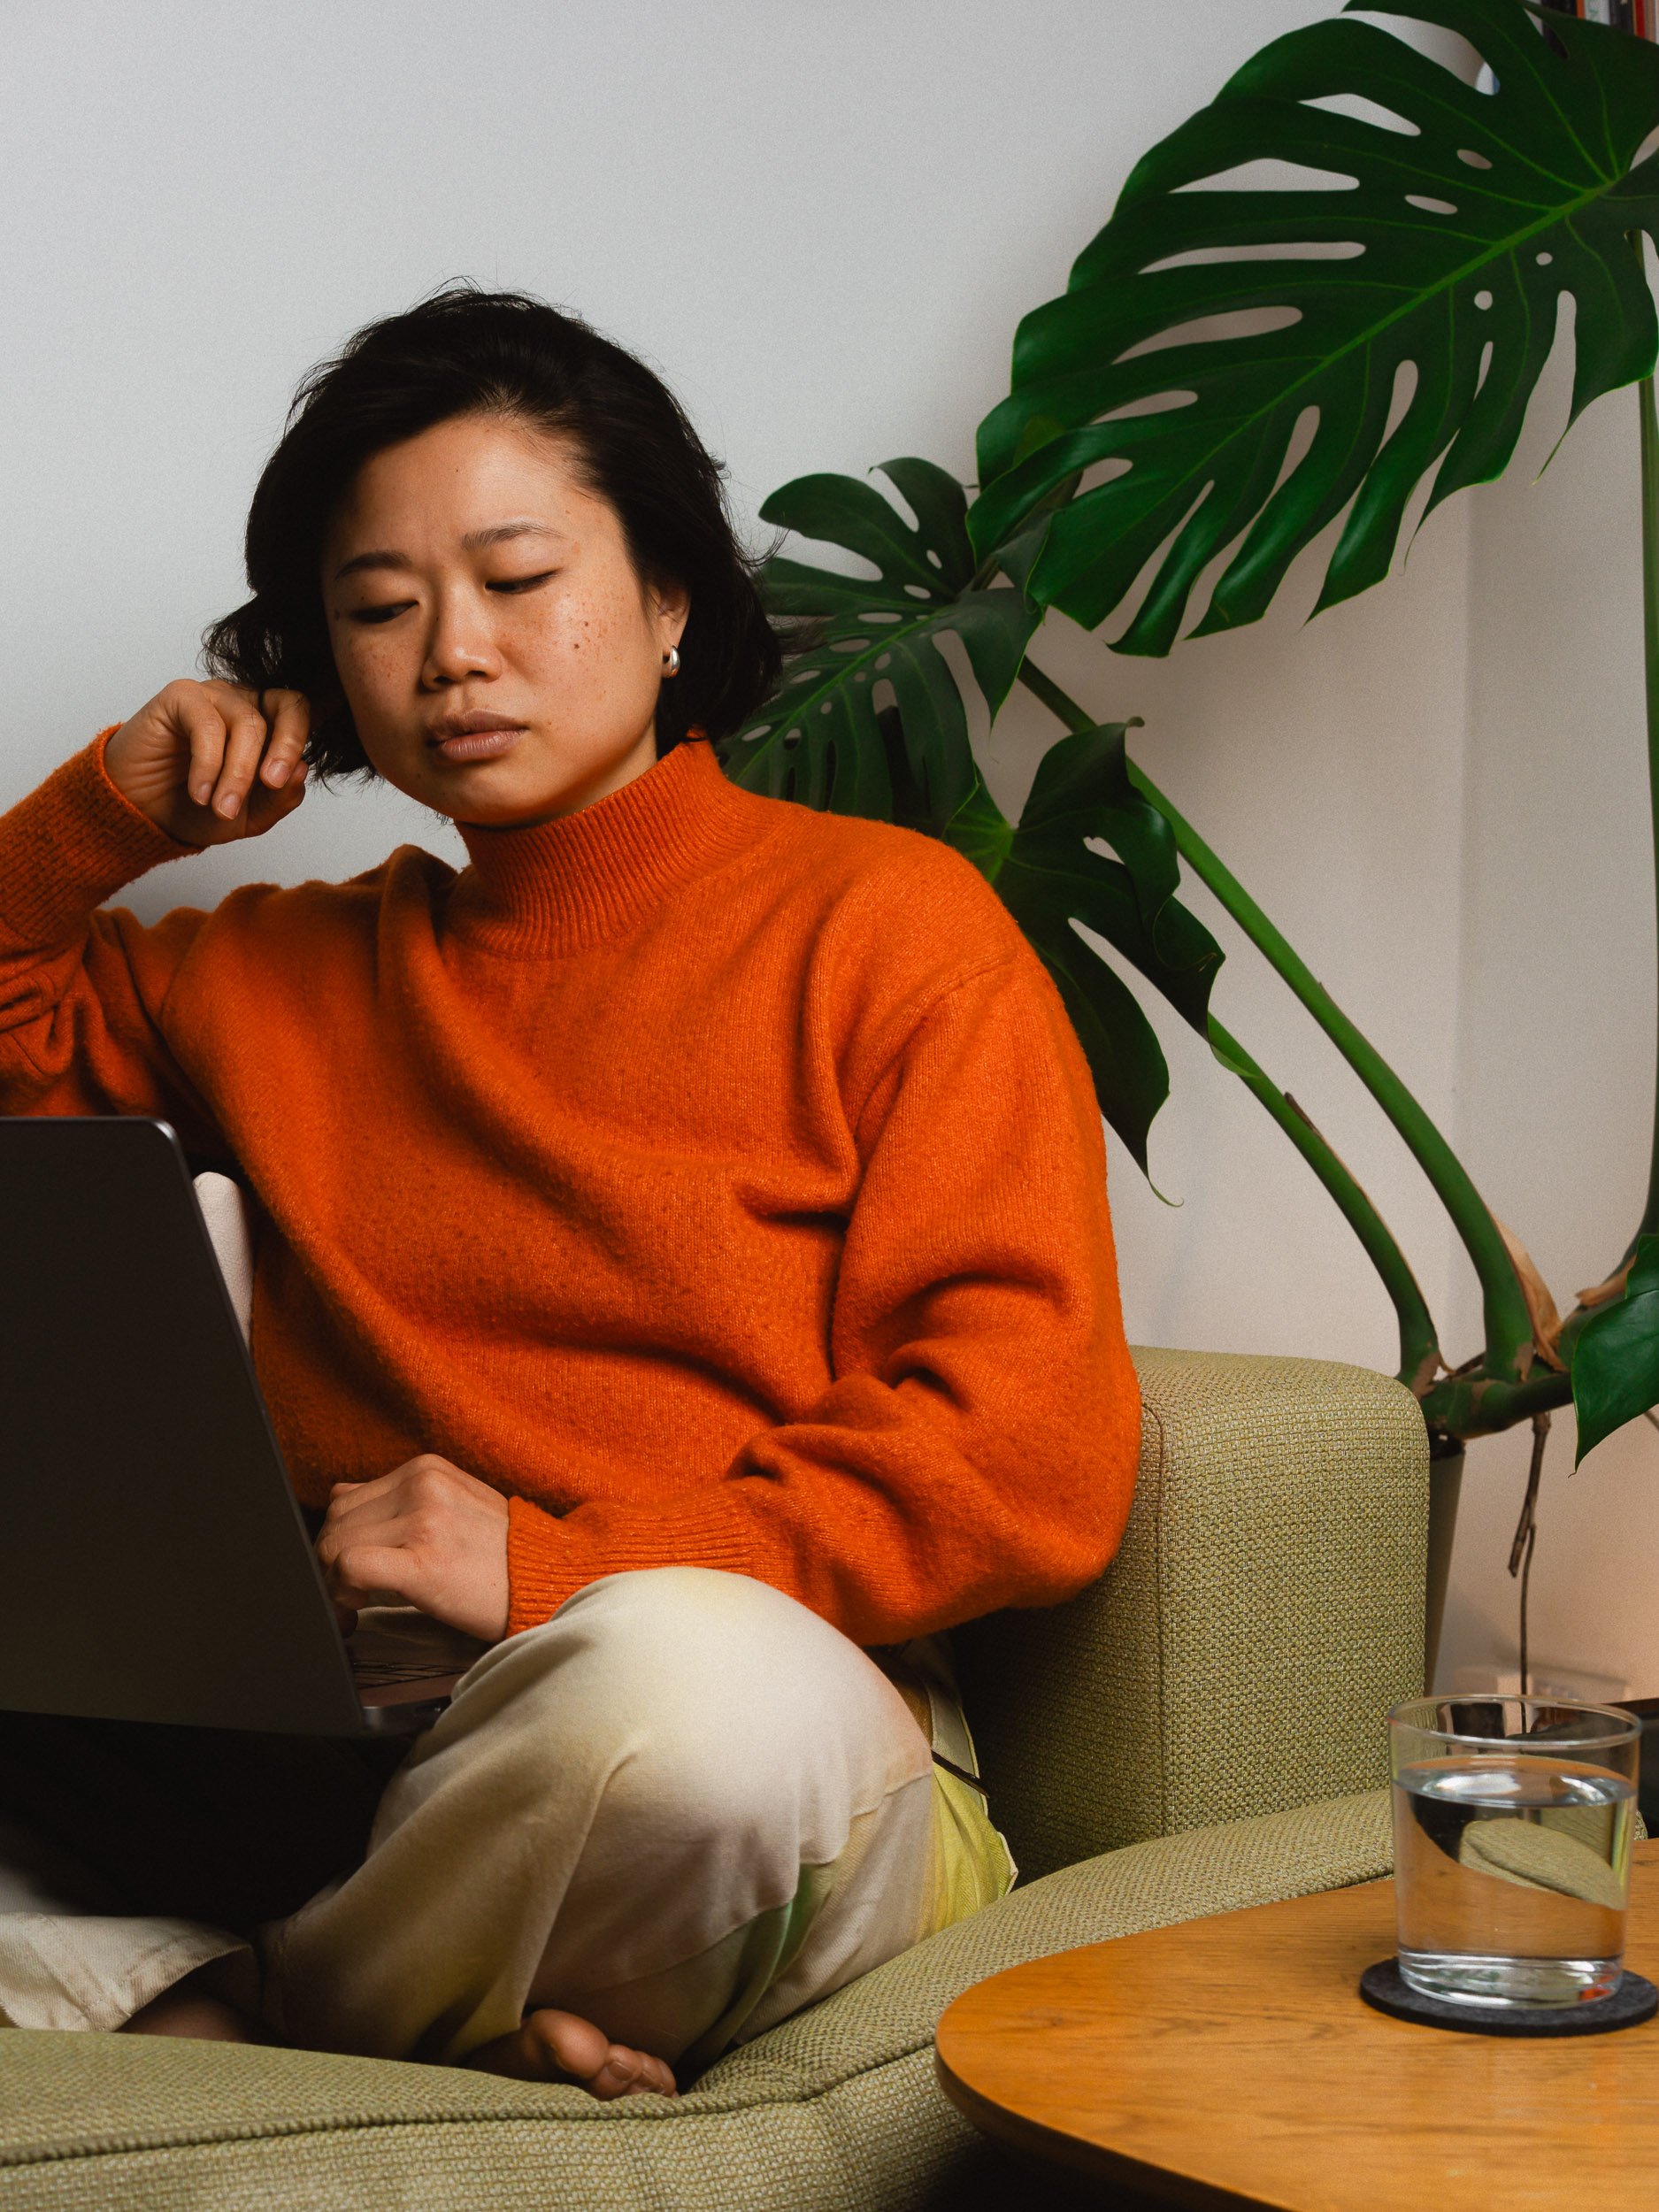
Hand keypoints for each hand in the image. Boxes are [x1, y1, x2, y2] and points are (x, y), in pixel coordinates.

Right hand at [103, 678, 311, 847]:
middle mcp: (246, 704)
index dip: (313, 732)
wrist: (141, 814)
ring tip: (222, 808)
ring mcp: (215, 696)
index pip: (304, 713)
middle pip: (289, 705)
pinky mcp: (181, 697)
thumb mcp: (249, 817)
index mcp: (270, 726)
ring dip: (238, 774)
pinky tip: (200, 794)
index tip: (297, 769)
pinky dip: (208, 766)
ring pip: (249, 724)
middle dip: (287, 748)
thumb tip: (302, 770)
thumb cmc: (196, 809)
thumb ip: (280, 799)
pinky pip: (208, 726)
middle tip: (272, 784)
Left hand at [315, 1454, 511, 1642]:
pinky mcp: (423, 1560)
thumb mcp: (454, 1504)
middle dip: (330, 1563)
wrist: (550, 1579)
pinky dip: (341, 1591)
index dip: (337, 1541)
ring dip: (333, 1581)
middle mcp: (421, 1486)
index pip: (345, 1500)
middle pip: (335, 1522)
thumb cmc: (503, 1553)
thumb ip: (400, 1498)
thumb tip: (341, 1498)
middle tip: (348, 1595)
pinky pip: (351, 1567)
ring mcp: (423, 1520)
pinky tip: (358, 1606)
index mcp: (425, 1470)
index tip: (346, 1573)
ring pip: (335, 1544)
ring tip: (355, 1602)